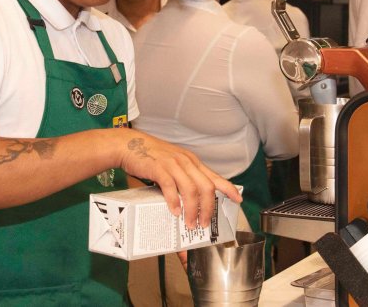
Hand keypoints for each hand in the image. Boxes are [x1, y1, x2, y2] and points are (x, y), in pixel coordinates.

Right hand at [116, 129, 241, 228]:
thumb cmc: (151, 156)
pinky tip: (174, 211)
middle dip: (208, 208)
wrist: (129, 144)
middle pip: (206, 187)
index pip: (215, 176)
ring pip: (191, 190)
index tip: (238, 199)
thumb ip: (183, 178)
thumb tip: (189, 201)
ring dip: (192, 210)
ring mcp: (173, 164)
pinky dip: (174, 201)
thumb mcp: (173, 164)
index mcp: (192, 162)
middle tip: (204, 223)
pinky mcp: (159, 168)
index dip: (228, 188)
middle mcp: (186, 162)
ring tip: (190, 223)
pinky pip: (170, 187)